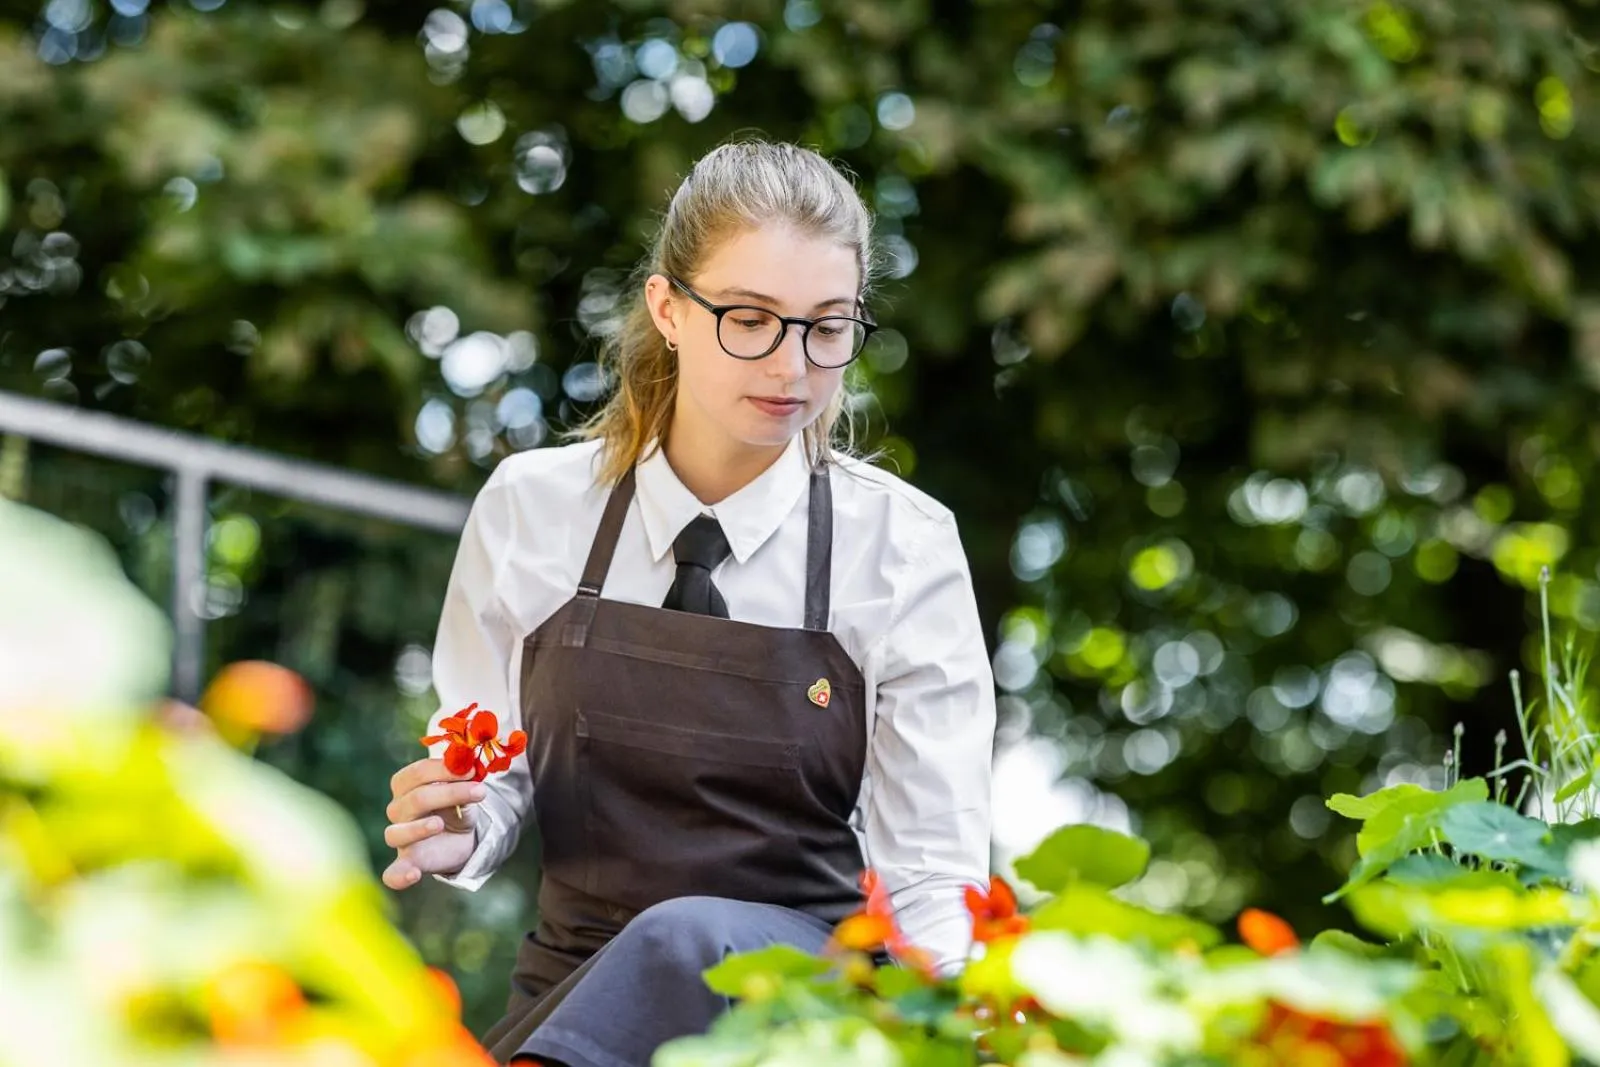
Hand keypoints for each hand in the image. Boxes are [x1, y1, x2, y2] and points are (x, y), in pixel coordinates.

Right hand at [382, 757, 485, 889]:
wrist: (460, 837)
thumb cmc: (455, 806)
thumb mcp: (463, 791)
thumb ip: (463, 781)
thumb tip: (469, 768)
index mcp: (406, 785)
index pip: (418, 773)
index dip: (443, 769)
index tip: (470, 769)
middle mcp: (398, 809)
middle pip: (416, 799)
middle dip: (450, 793)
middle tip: (480, 791)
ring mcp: (399, 837)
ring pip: (397, 832)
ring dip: (419, 828)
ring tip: (439, 824)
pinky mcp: (406, 863)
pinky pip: (393, 873)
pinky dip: (400, 876)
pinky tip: (414, 874)